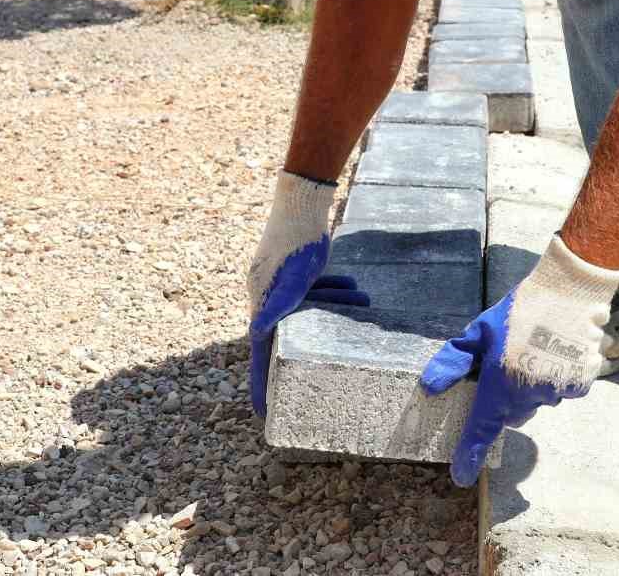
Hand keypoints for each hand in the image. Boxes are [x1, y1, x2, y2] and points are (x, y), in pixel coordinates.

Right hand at [247, 170, 369, 414]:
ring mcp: (283, 284)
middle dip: (306, 350)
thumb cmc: (295, 243)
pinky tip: (355, 290)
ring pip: (307, 310)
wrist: (302, 203)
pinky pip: (314, 291)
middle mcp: (269, 298)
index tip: (264, 415)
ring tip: (362, 306)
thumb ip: (275, 307)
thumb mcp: (290, 280)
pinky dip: (334, 293)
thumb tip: (256, 334)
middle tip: (314, 379)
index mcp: (263, 306)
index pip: (259, 356)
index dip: (260, 387)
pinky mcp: (297, 270)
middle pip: (286, 335)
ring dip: (333, 312)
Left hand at [420, 235, 618, 485]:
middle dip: (504, 400)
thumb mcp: (478, 330)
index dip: (469, 454)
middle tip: (504, 367)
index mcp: (499, 382)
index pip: (480, 428)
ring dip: (531, 387)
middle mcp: (528, 394)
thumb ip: (453, 361)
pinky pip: (561, 392)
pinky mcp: (579, 385)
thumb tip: (430, 386)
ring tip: (532, 350)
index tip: (460, 475)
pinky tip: (555, 352)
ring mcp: (556, 392)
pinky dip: (556, 379)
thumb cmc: (518, 309)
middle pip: (510, 414)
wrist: (569, 291)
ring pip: (536, 402)